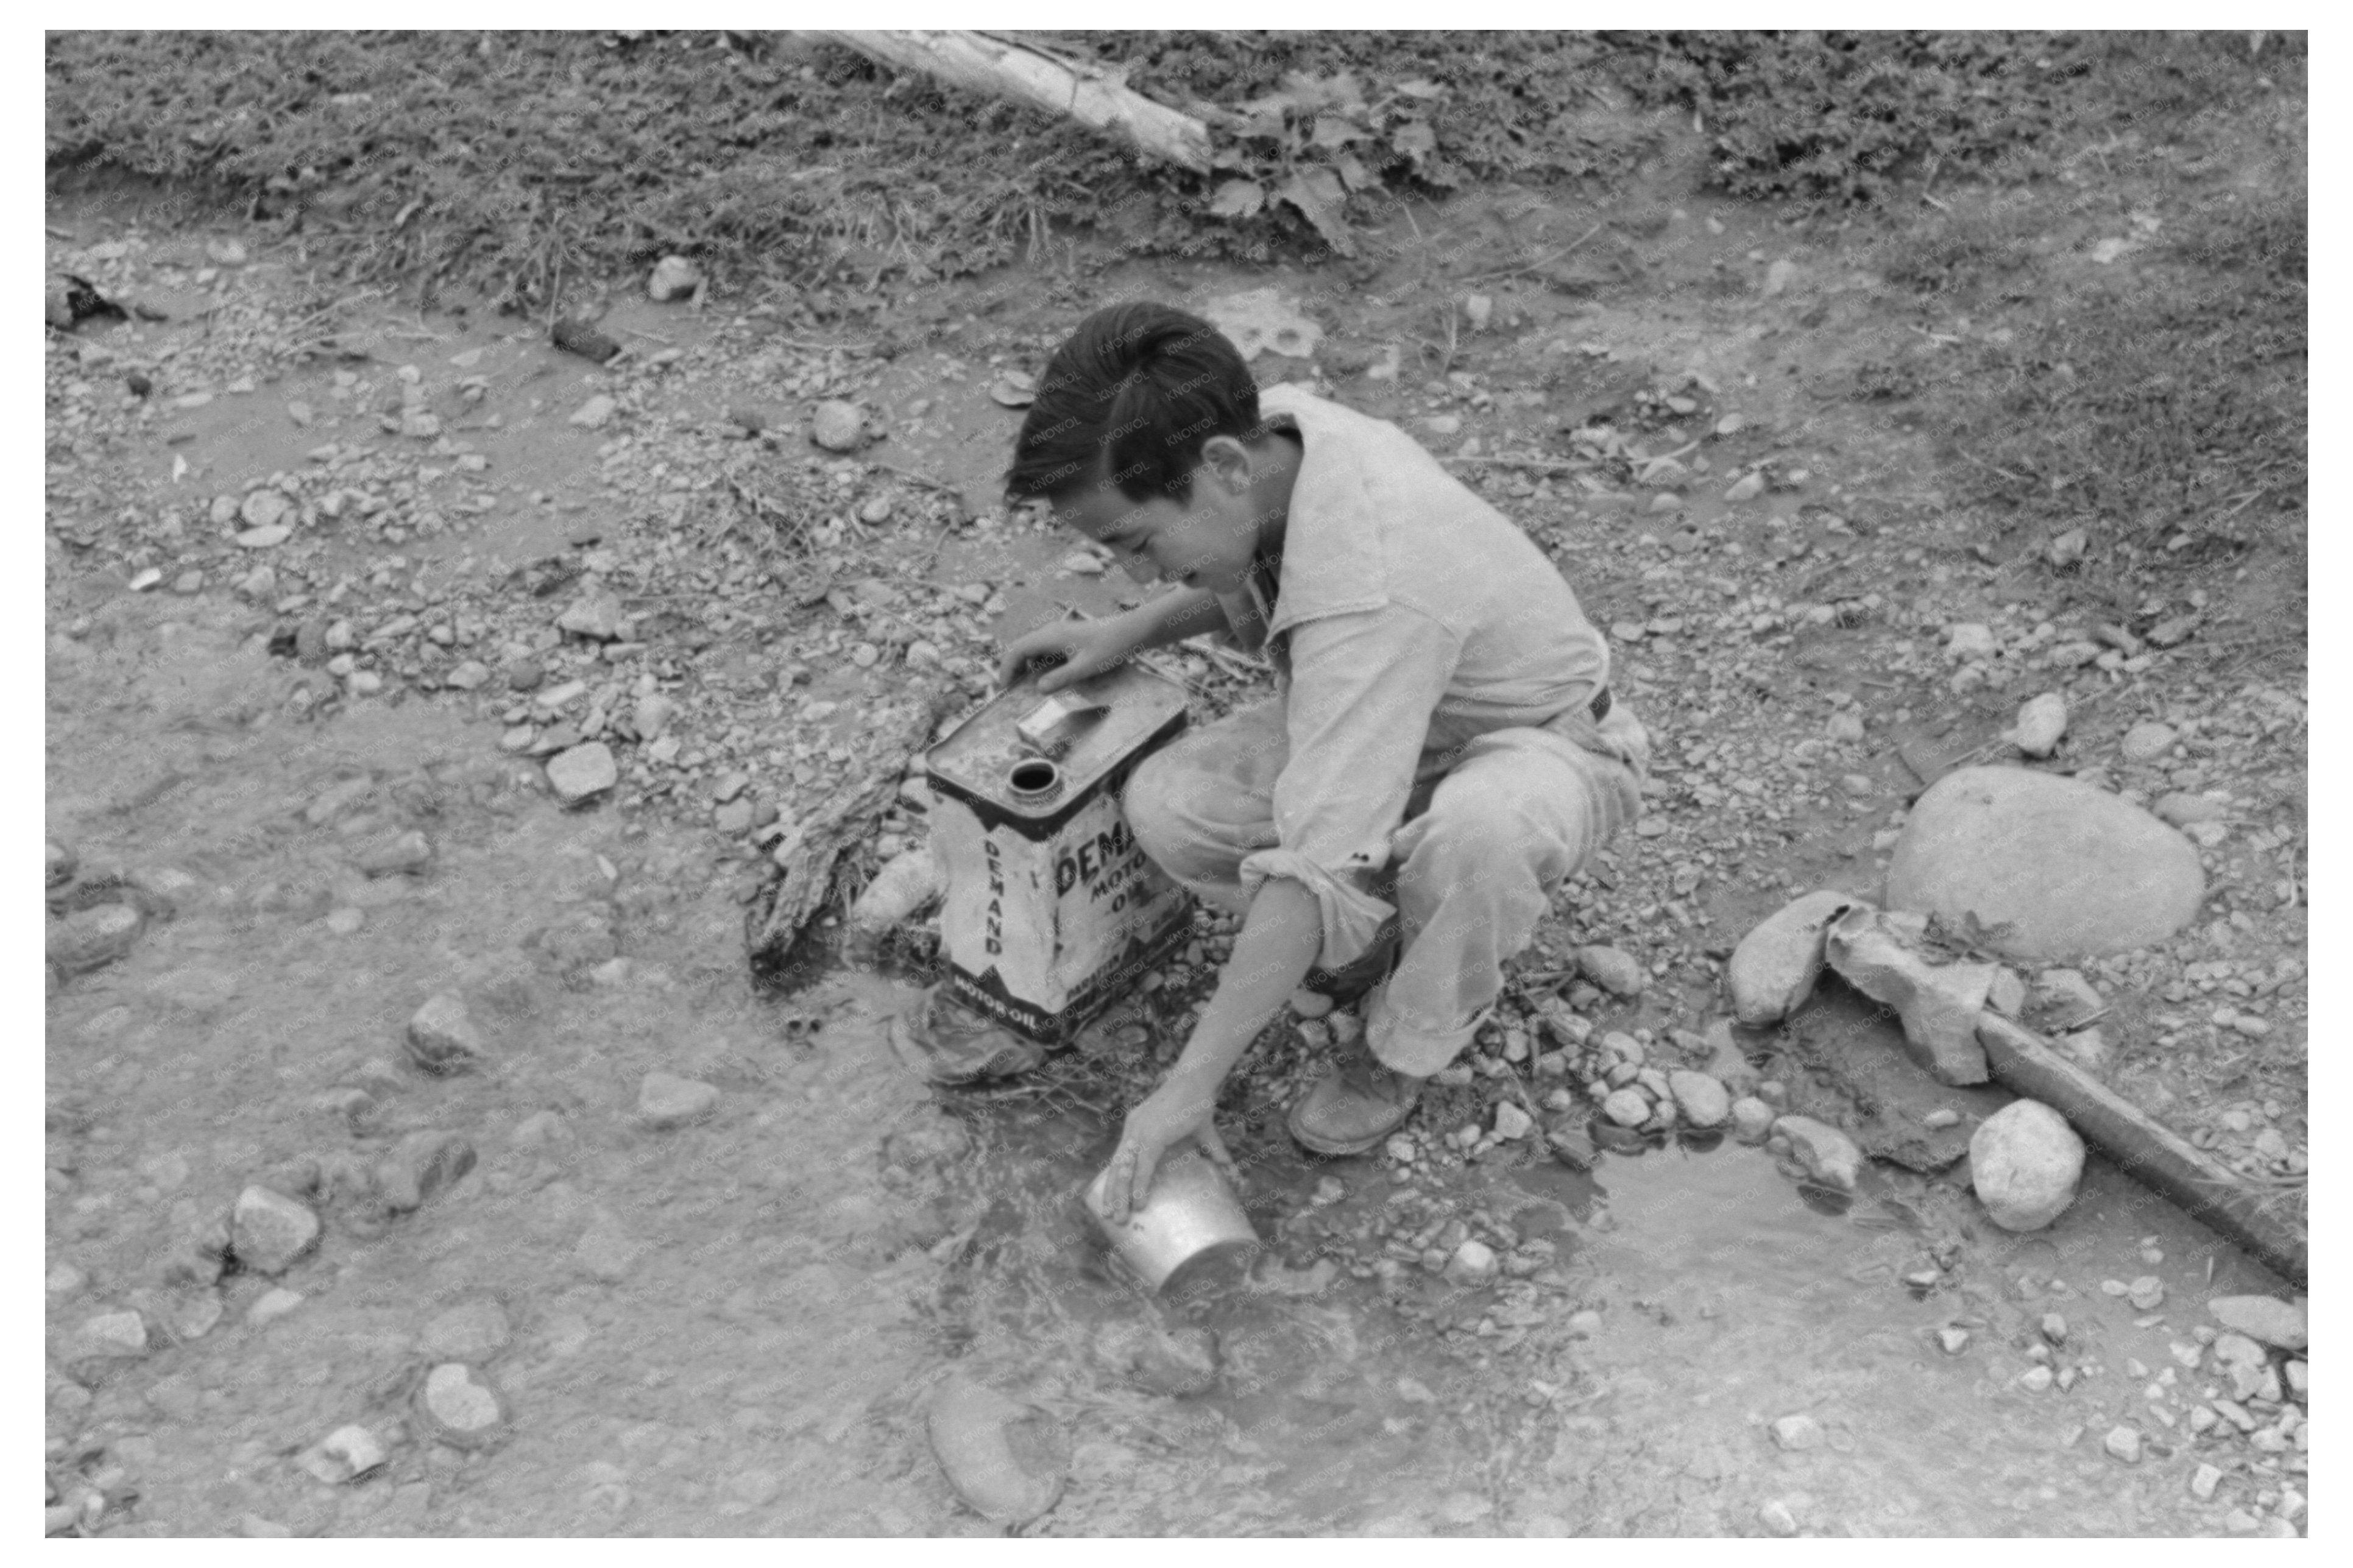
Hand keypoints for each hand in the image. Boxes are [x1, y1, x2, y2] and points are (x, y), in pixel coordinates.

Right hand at [994, 615, 1131, 692]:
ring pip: (1032, 648)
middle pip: (1020, 648)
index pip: (1016, 650)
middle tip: (1010, 690)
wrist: (1129, 631)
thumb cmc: (1110, 647)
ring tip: (1025, 686)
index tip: (1004, 689)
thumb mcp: (1085, 667)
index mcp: (1050, 637)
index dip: (1006, 669)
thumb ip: (1061, 678)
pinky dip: (1038, 662)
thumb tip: (1038, 689)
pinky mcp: (1066, 636)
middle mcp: (1050, 632)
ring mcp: (1058, 633)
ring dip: (1025, 666)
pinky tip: (1046, 677)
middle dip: (1012, 669)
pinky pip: (1044, 649)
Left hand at [1098, 1079, 1238, 1224]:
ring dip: (1121, 1195)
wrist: (1197, 1080)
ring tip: (1120, 1217)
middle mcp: (1133, 1131)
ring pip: (1124, 1170)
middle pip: (1117, 1168)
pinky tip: (1139, 1203)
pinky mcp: (1152, 1136)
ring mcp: (1140, 1133)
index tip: (1111, 1200)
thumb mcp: (1201, 1131)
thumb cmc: (1198, 1100)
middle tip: (1111, 1217)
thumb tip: (1228, 1165)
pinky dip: (1140, 1185)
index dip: (1115, 1180)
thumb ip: (1211, 1149)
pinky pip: (1143, 1166)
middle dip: (1113, 1194)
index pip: (1120, 1159)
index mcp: (1137, 1128)